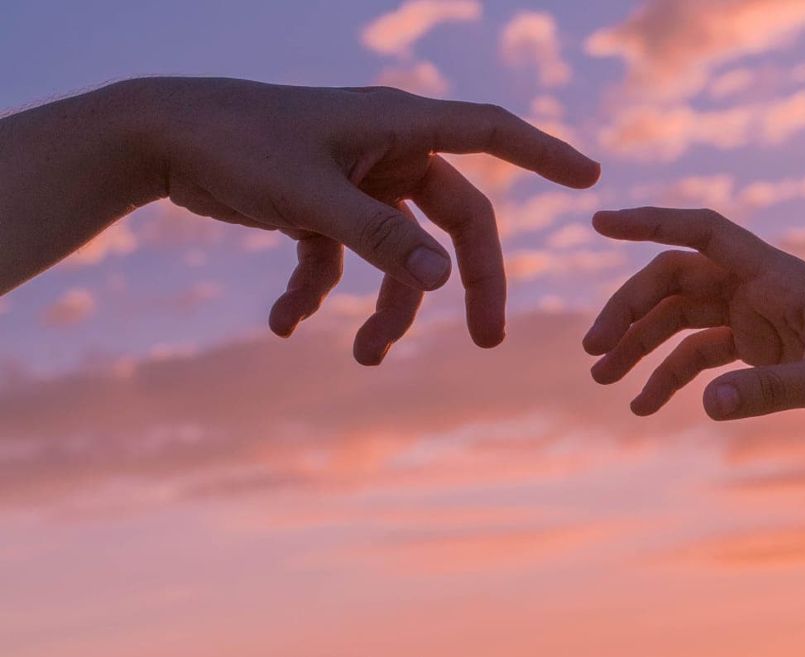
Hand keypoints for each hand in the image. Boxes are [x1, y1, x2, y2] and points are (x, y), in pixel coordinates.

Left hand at [135, 77, 599, 363]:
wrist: (159, 137)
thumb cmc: (236, 145)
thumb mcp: (311, 195)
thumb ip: (379, 238)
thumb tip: (444, 280)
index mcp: (399, 126)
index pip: (492, 133)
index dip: (545, 154)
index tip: (591, 178)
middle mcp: (388, 152)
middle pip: (455, 220)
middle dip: (468, 282)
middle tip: (487, 339)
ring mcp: (356, 181)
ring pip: (399, 253)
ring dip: (387, 308)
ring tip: (363, 357)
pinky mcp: (319, 206)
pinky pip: (340, 260)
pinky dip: (318, 294)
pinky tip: (283, 323)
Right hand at [583, 208, 804, 428]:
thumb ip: (771, 391)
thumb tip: (706, 404)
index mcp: (778, 273)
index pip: (703, 231)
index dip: (650, 222)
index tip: (600, 222)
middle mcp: (759, 287)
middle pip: (676, 281)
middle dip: (630, 311)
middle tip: (593, 352)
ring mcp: (755, 317)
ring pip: (679, 320)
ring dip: (639, 346)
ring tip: (602, 380)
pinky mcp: (758, 349)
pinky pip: (699, 356)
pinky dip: (669, 379)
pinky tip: (644, 407)